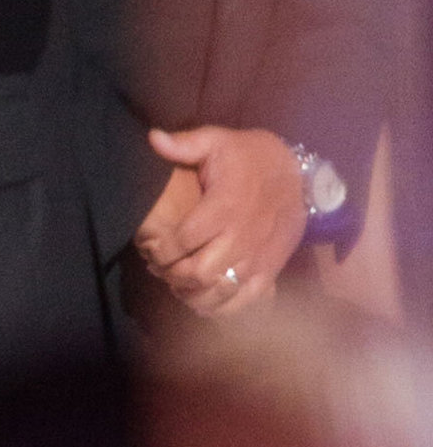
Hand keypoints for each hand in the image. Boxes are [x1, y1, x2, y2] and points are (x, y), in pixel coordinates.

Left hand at [135, 125, 305, 313]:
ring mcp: (259, 257)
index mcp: (224, 205)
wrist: (296, 172)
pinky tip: (203, 302)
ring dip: (193, 294)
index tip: (150, 250)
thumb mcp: (217, 141)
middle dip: (173, 276)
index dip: (161, 251)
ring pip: (220, 291)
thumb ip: (184, 144)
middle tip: (161, 269)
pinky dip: (222, 308)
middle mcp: (242, 236)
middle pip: (200, 272)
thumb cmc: (247, 157)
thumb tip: (152, 137)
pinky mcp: (271, 270)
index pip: (184, 239)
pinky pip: (246, 300)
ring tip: (178, 286)